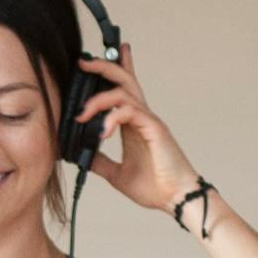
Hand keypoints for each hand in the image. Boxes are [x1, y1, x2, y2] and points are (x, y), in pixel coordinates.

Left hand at [77, 44, 200, 212]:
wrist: (175, 198)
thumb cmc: (155, 186)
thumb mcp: (117, 174)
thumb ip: (101, 162)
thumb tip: (81, 157)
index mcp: (133, 124)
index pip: (123, 90)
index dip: (114, 69)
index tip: (94, 59)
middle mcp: (141, 117)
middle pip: (124, 79)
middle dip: (103, 66)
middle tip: (82, 62)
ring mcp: (148, 120)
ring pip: (123, 91)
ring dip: (98, 98)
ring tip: (82, 113)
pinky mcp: (153, 128)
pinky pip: (129, 111)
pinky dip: (112, 117)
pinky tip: (102, 132)